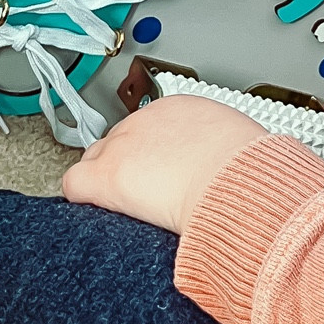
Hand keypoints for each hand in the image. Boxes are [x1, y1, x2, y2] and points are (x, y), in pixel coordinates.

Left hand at [62, 93, 268, 233]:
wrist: (235, 182)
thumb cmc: (248, 170)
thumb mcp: (239, 147)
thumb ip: (223, 150)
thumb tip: (231, 167)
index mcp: (180, 109)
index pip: (149, 127)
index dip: (152, 155)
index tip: (163, 172)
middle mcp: (146, 120)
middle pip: (118, 141)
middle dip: (126, 166)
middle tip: (144, 192)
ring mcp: (122, 146)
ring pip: (95, 160)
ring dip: (105, 181)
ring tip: (122, 206)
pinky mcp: (105, 176)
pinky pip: (75, 185)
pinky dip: (81, 200)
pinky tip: (92, 214)